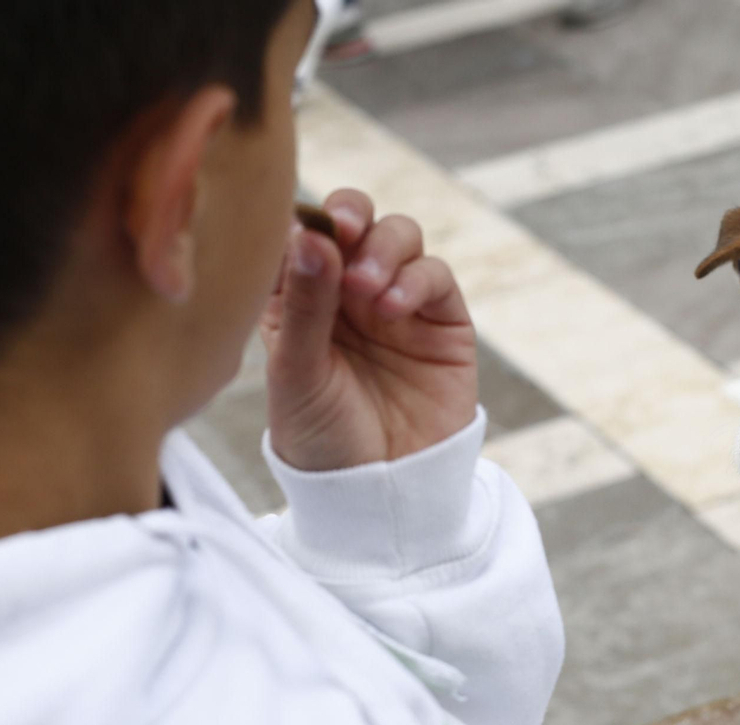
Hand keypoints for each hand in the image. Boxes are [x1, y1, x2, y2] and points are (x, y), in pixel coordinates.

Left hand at [261, 189, 477, 470]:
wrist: (378, 495)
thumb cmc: (321, 438)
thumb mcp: (296, 373)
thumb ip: (302, 303)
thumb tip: (307, 234)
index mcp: (298, 297)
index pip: (301, 232)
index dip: (305, 219)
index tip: (305, 227)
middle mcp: (347, 292)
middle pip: (355, 220)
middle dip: (350, 216)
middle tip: (341, 233)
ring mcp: (397, 303)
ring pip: (399, 236)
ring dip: (383, 249)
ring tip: (366, 290)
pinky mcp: (443, 322)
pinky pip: (436, 276)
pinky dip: (416, 280)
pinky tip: (392, 308)